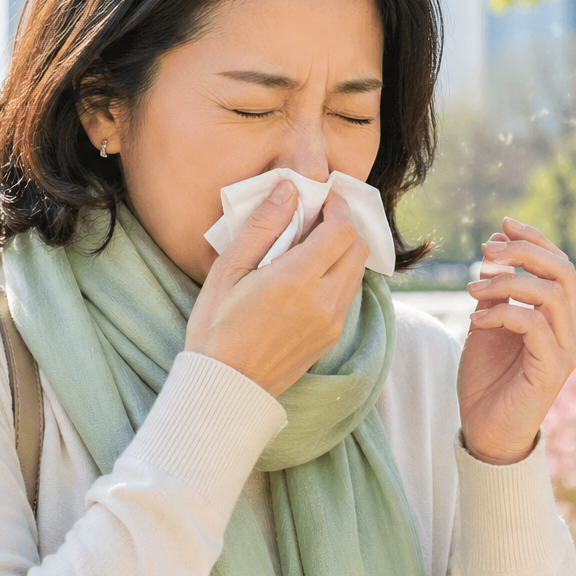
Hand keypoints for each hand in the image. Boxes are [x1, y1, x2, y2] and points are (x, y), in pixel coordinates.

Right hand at [186, 182, 369, 395]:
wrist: (225, 386)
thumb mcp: (228, 269)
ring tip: (313, 247)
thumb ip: (262, 225)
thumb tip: (289, 188)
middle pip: (358, 248)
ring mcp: (331, 322)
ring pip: (357, 273)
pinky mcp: (331, 338)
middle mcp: (324, 300)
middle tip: (318, 220)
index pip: (341, 229)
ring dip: (344, 252)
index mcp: (297, 279)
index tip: (322, 199)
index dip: (337, 207)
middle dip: (344, 227)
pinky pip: (348, 297)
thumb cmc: (217, 326)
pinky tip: (310, 277)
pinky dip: (339, 277)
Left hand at [457, 218, 575, 464]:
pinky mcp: (553, 370)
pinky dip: (501, 314)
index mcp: (561, 319)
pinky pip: (533, 325)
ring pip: (552, 294)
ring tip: (473, 287)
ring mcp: (566, 351)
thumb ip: (495, 293)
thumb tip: (493, 251)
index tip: (501, 225)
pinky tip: (474, 321)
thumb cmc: (487, 381)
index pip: (560, 266)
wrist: (484, 432)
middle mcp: (571, 332)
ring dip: (509, 282)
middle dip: (524, 251)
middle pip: (564, 272)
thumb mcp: (487, 325)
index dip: (534, 240)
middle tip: (486, 251)